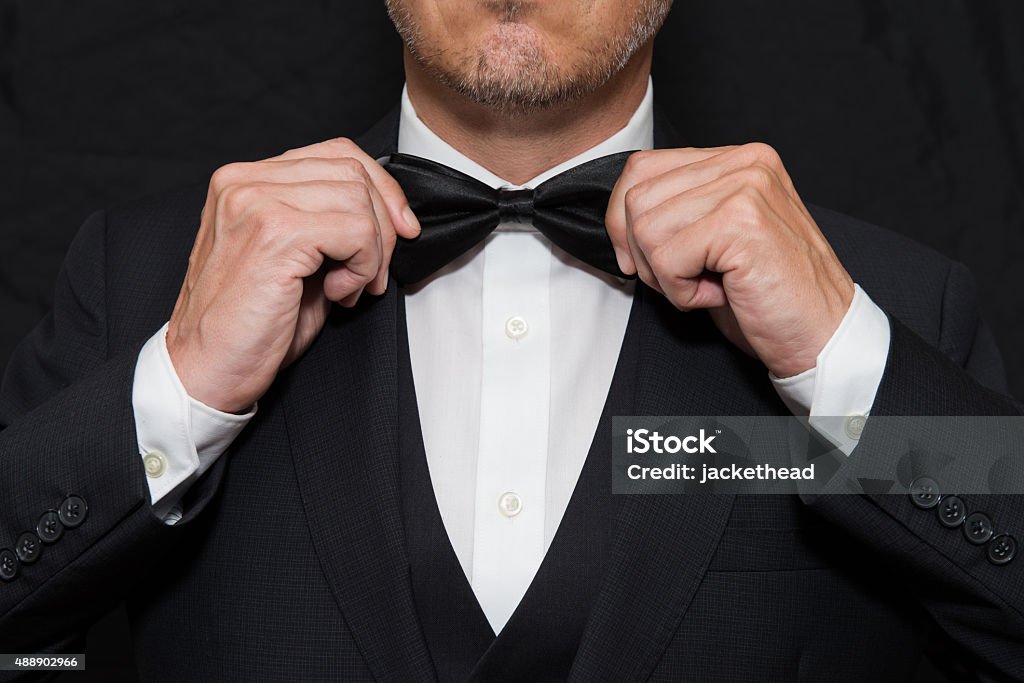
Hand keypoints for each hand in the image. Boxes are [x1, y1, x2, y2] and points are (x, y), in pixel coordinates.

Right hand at [166, 138, 419, 412]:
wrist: (205, 371)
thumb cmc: (249, 326)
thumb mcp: (296, 260)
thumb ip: (329, 224)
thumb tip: (390, 215)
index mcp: (246, 182)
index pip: (337, 153)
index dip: (381, 189)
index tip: (402, 229)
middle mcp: (244, 182)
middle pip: (353, 171)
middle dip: (384, 225)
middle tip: (373, 276)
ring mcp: (256, 203)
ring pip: (358, 199)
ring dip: (373, 251)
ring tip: (349, 288)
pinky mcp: (275, 234)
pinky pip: (356, 231)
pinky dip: (363, 266)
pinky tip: (338, 293)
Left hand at [606, 143, 853, 377]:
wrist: (823, 337)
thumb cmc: (768, 297)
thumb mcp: (714, 240)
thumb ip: (677, 211)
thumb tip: (618, 215)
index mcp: (738, 160)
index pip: (643, 167)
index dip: (624, 221)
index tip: (640, 260)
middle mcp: (745, 163)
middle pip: (637, 195)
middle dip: (642, 251)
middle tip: (683, 280)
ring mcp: (746, 187)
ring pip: (646, 227)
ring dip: (664, 274)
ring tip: (707, 286)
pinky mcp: (742, 221)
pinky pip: (667, 257)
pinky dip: (681, 292)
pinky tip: (719, 295)